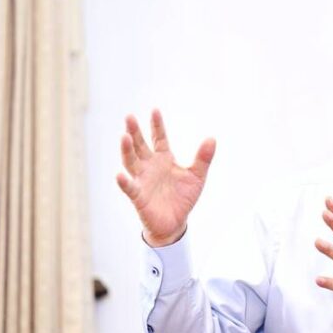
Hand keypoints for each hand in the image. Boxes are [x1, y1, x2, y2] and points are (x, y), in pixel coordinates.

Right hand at [116, 109, 215, 246]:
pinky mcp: (139, 197)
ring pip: (131, 162)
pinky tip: (120, 175)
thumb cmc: (183, 197)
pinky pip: (130, 188)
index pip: (158, 137)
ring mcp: (142, 180)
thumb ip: (203, 158)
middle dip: (135, 132)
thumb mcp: (197, 176)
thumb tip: (212, 138)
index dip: (156, 125)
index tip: (155, 110)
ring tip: (124, 136)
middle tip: (129, 116)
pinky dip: (124, 182)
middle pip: (140, 145)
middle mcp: (149, 166)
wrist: (175, 222)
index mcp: (163, 158)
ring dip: (126, 150)